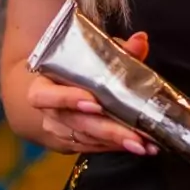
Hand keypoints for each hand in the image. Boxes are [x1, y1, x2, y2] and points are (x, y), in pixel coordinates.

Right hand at [27, 31, 156, 156]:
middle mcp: (49, 113)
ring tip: (146, 145)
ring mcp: (59, 131)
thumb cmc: (74, 70)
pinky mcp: (71, 145)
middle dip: (109, 131)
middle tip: (136, 137)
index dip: (67, 100)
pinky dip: (117, 147)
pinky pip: (94, 148)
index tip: (95, 104)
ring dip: (118, 143)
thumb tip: (140, 41)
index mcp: (43, 87)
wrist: (54, 91)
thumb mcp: (91, 56)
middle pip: (77, 123)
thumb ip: (116, 50)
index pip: (45, 96)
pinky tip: (140, 146)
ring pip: (88, 140)